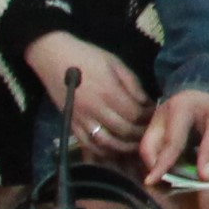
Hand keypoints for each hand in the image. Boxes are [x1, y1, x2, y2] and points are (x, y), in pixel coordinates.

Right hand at [25, 35, 147, 158]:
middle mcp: (96, 109)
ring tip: (136, 144)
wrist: (52, 57)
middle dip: (141, 134)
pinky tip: (114, 150)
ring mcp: (82, 119)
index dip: (148, 118)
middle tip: (151, 133)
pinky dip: (103, 151)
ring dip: (125, 147)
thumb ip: (132, 84)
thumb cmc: (87, 56)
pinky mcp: (71, 124)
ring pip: (107, 143)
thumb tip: (147, 102)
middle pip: (124, 131)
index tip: (156, 116)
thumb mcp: (115, 63)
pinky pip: (88, 145)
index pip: (135, 114)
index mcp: (109, 92)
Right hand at [136, 89, 208, 186]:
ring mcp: (156, 120)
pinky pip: (154, 146)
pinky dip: (161, 158)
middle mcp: (161, 115)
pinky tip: (175, 167)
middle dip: (154, 166)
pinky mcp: (157, 126)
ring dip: (157, 164)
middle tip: (169, 183)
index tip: (151, 182)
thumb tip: (205, 178)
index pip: (170, 143)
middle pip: (148, 146)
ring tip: (174, 177)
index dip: (162, 165)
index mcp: (180, 110)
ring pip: (148, 147)